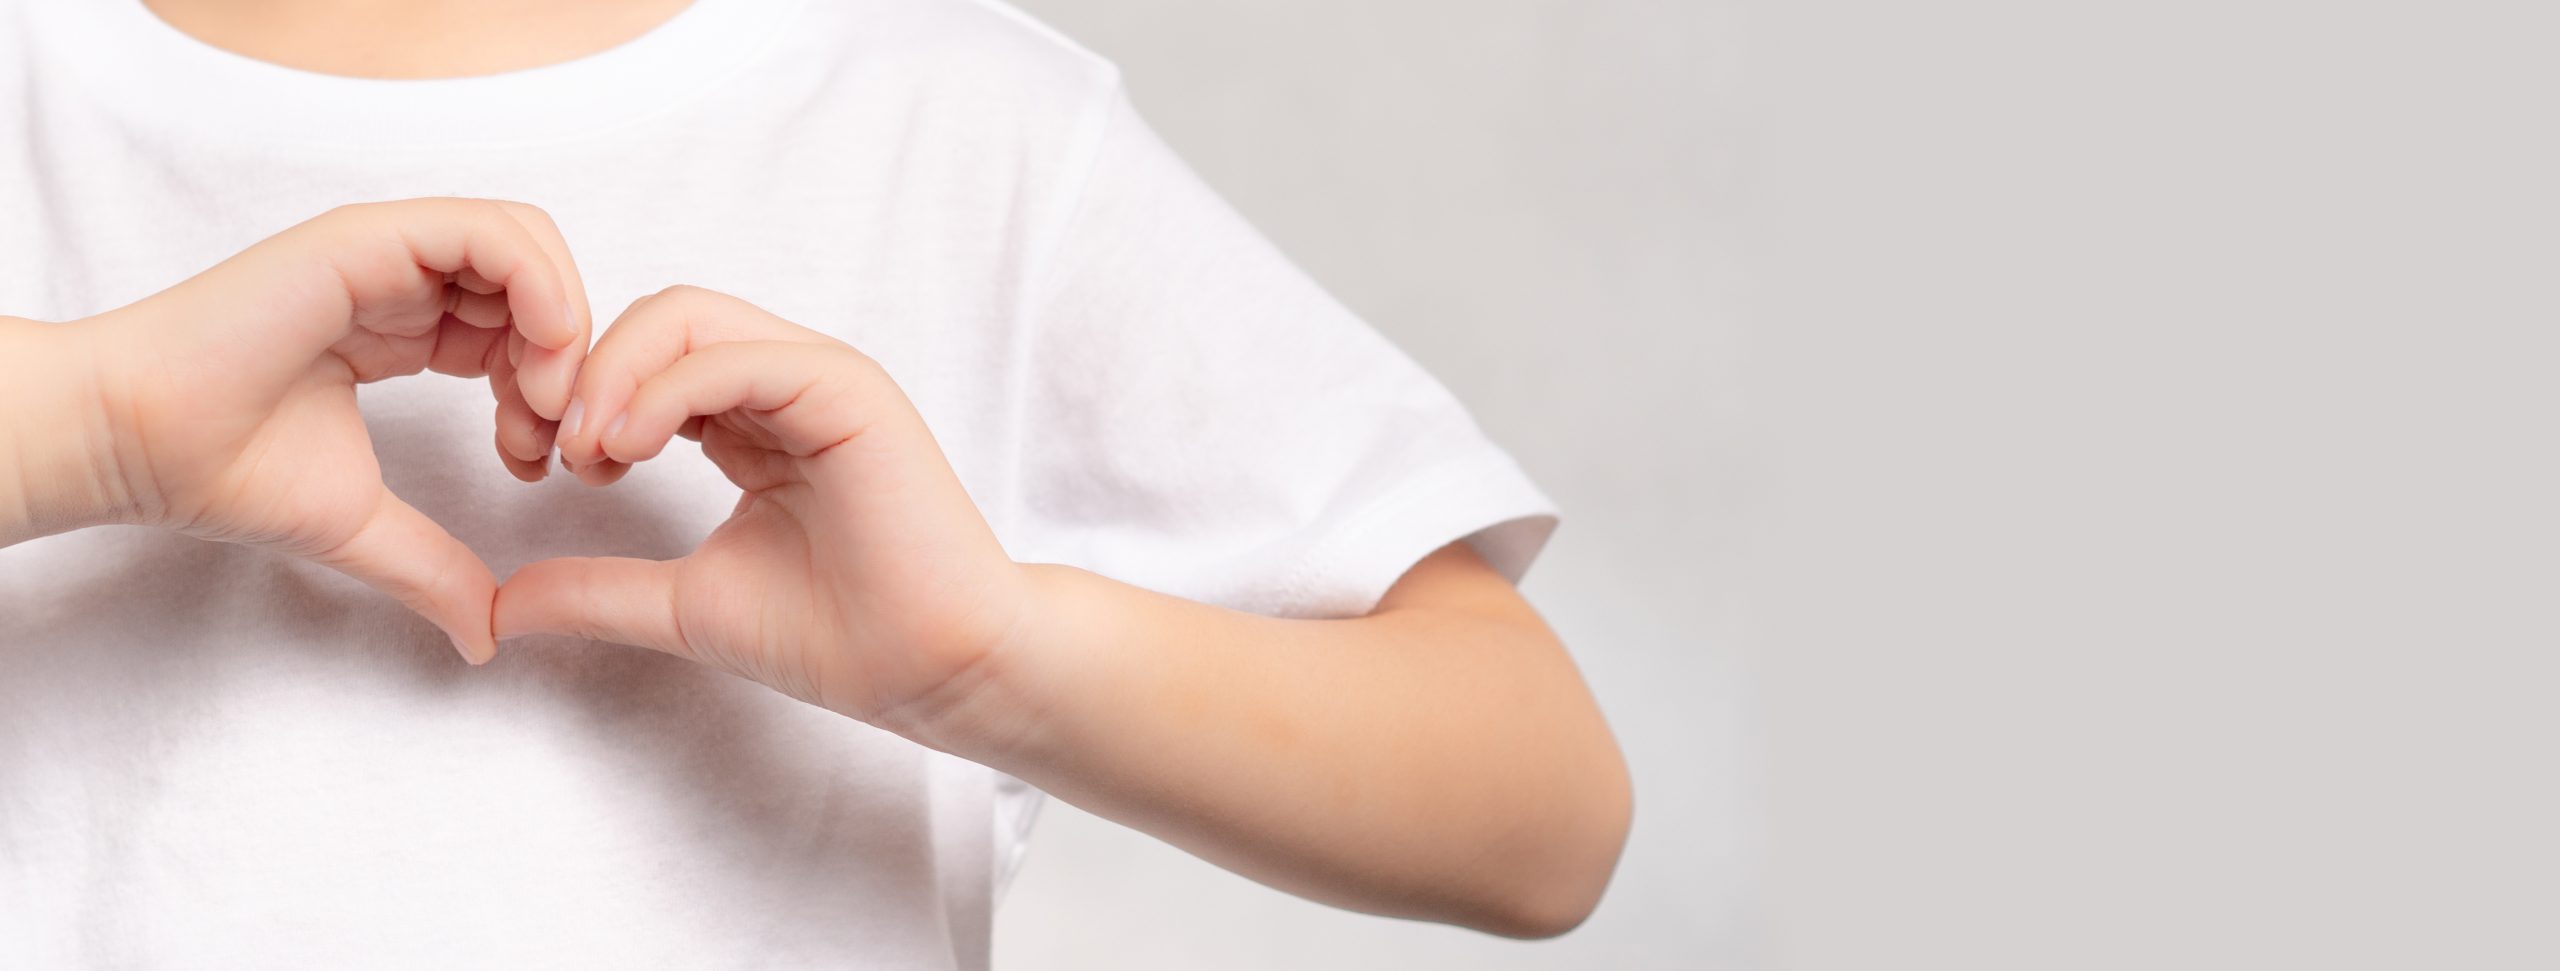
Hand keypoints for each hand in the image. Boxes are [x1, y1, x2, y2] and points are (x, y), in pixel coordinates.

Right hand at [28, 199, 590, 661]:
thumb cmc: (224, 469)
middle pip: (540, 283)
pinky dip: (540, 292)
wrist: (137, 445)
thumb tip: (487, 638)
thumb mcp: (363, 525)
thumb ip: (434, 570)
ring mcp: (388, 253)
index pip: (524, 325)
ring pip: (528, 245)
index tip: (536, 463)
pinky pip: (491, 233)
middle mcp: (403, 280)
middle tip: (554, 439)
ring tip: (539, 408)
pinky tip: (528, 371)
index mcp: (406, 326)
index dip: (554, 389)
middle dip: (571, 360)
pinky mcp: (368, 240)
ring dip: (563, 326)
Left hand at [496, 286, 1029, 733]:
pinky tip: (630, 446)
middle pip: (658, 317)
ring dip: (614, 373)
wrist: (935, 671)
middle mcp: (786, 385)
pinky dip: (666, 389)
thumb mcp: (683, 604)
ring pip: (687, 316)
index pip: (647, 358)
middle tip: (552, 450)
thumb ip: (599, 591)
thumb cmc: (842, 638)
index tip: (544, 469)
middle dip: (584, 371)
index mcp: (755, 420)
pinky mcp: (847, 390)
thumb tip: (502, 606)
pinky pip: (736, 355)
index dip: (581, 396)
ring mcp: (819, 379)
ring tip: (588, 450)